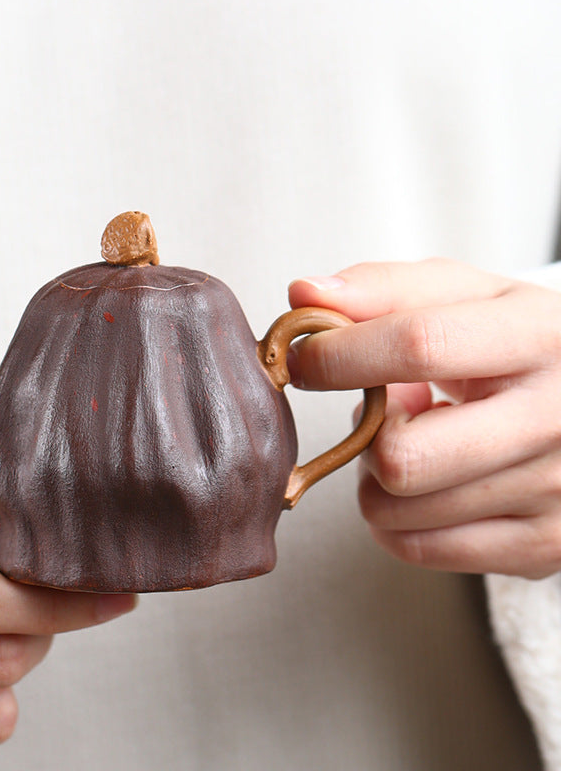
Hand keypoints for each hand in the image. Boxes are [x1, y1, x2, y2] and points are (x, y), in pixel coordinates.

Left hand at [288, 258, 560, 578]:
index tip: (303, 361)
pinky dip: (396, 517)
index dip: (338, 356)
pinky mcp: (543, 547)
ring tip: (418, 440)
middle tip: (383, 413)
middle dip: (364, 436)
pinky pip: (414, 548)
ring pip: (394, 510)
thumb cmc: (510, 343)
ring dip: (377, 476)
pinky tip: (429, 481)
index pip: (418, 346)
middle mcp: (557, 418)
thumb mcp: (464, 297)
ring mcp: (555, 492)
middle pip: (400, 456)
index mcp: (539, 336)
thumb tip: (303, 295)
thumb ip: (381, 289)